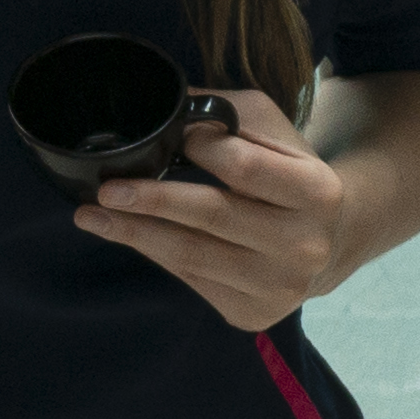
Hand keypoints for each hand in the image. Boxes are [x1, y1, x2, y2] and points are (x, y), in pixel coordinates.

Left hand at [82, 96, 350, 327]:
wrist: (328, 243)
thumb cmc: (289, 178)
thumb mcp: (274, 134)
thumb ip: (227, 115)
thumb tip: (166, 105)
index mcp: (317, 192)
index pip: (246, 167)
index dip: (202, 149)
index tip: (171, 139)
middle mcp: (303, 245)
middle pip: (212, 215)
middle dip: (152, 199)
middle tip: (107, 189)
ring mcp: (278, 286)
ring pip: (192, 254)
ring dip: (134, 233)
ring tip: (91, 216)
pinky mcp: (251, 313)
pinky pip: (189, 278)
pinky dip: (153, 253)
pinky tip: (127, 236)